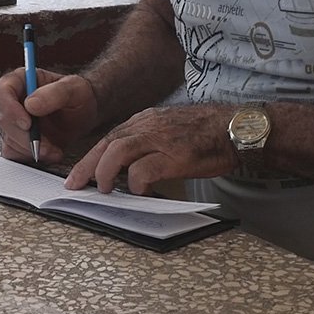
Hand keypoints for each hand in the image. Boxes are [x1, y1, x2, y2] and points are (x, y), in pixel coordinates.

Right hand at [0, 67, 98, 162]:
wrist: (84, 115)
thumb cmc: (78, 96)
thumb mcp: (74, 88)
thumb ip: (54, 93)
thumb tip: (30, 104)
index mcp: (21, 81)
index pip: (1, 92)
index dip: (10, 109)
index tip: (27, 124)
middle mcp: (13, 101)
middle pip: (4, 121)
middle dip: (25, 137)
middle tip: (46, 145)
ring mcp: (13, 123)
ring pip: (8, 140)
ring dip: (31, 149)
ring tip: (54, 149)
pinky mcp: (17, 141)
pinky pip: (14, 153)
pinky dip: (31, 157)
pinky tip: (49, 153)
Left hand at [65, 104, 236, 193]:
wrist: (237, 128)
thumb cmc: (206, 134)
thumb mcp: (168, 131)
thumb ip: (146, 143)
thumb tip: (125, 169)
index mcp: (145, 121)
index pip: (109, 139)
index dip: (89, 159)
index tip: (76, 176)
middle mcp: (149, 126)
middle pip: (107, 144)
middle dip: (86, 167)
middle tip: (76, 186)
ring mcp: (162, 139)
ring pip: (118, 152)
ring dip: (105, 173)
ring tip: (104, 189)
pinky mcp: (175, 155)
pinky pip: (144, 169)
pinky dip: (135, 182)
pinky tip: (139, 191)